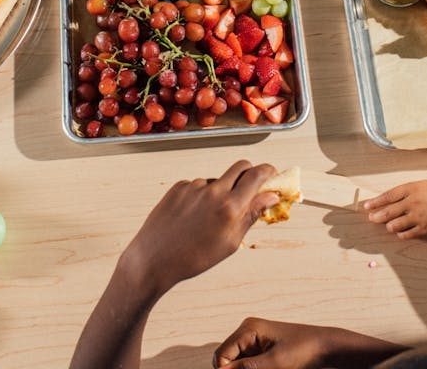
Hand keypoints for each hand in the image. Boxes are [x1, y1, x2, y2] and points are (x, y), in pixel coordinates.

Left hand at [122, 160, 278, 295]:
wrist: (154, 259)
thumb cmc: (194, 257)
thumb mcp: (230, 242)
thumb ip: (252, 214)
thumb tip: (271, 196)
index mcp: (230, 207)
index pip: (256, 175)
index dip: (268, 171)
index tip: (273, 174)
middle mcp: (213, 191)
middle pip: (240, 167)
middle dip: (250, 173)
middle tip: (251, 188)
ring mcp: (194, 187)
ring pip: (218, 180)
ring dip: (222, 191)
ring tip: (208, 219)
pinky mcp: (178, 187)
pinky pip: (198, 186)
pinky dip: (201, 197)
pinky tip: (192, 217)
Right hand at [213, 318, 336, 368]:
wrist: (326, 347)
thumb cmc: (304, 351)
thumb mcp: (275, 362)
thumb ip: (247, 368)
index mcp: (248, 329)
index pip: (221, 356)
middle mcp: (247, 331)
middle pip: (226, 360)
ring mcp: (254, 340)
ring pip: (236, 364)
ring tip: (270, 368)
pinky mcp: (261, 349)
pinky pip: (247, 364)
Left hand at [363, 180, 426, 238]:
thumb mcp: (423, 185)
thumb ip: (408, 190)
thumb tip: (391, 197)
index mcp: (411, 189)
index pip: (388, 196)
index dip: (375, 202)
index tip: (367, 206)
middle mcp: (412, 203)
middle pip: (388, 211)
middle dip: (377, 216)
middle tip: (371, 218)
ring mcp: (417, 217)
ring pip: (395, 225)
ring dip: (389, 226)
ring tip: (388, 225)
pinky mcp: (423, 228)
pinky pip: (406, 234)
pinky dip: (401, 234)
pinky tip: (400, 232)